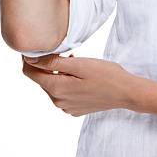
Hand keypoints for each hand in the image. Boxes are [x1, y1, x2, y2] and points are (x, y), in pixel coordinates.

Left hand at [21, 53, 137, 115]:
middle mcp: (58, 101)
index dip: (30, 58)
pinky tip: (81, 76)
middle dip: (48, 65)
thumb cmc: (106, 75)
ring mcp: (66, 107)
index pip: (30, 73)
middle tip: (65, 52)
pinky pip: (63, 93)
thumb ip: (53, 63)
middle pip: (42, 79)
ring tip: (76, 62)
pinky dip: (67, 82)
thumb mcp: (79, 64)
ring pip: (53, 85)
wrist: (126, 92)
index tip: (39, 47)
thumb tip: (30, 59)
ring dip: (59, 73)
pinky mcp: (74, 109)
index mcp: (56, 89)